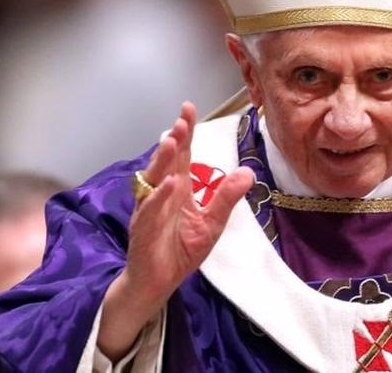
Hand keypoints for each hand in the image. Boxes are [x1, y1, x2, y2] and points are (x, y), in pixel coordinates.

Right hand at [98, 102, 253, 359]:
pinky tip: (168, 185)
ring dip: (163, 161)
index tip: (188, 108)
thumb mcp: (212, 223)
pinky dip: (158, 198)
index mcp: (178, 190)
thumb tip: (248, 173)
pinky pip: (150, 211)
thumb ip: (226, 198)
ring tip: (173, 141)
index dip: (185, 133)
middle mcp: (161, 195)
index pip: (182, 155)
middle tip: (182, 119)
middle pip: (167, 162)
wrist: (157, 283)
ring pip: (153, 181)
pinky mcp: (143, 231)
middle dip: (174, 140)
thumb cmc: (180, 250)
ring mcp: (149, 211)